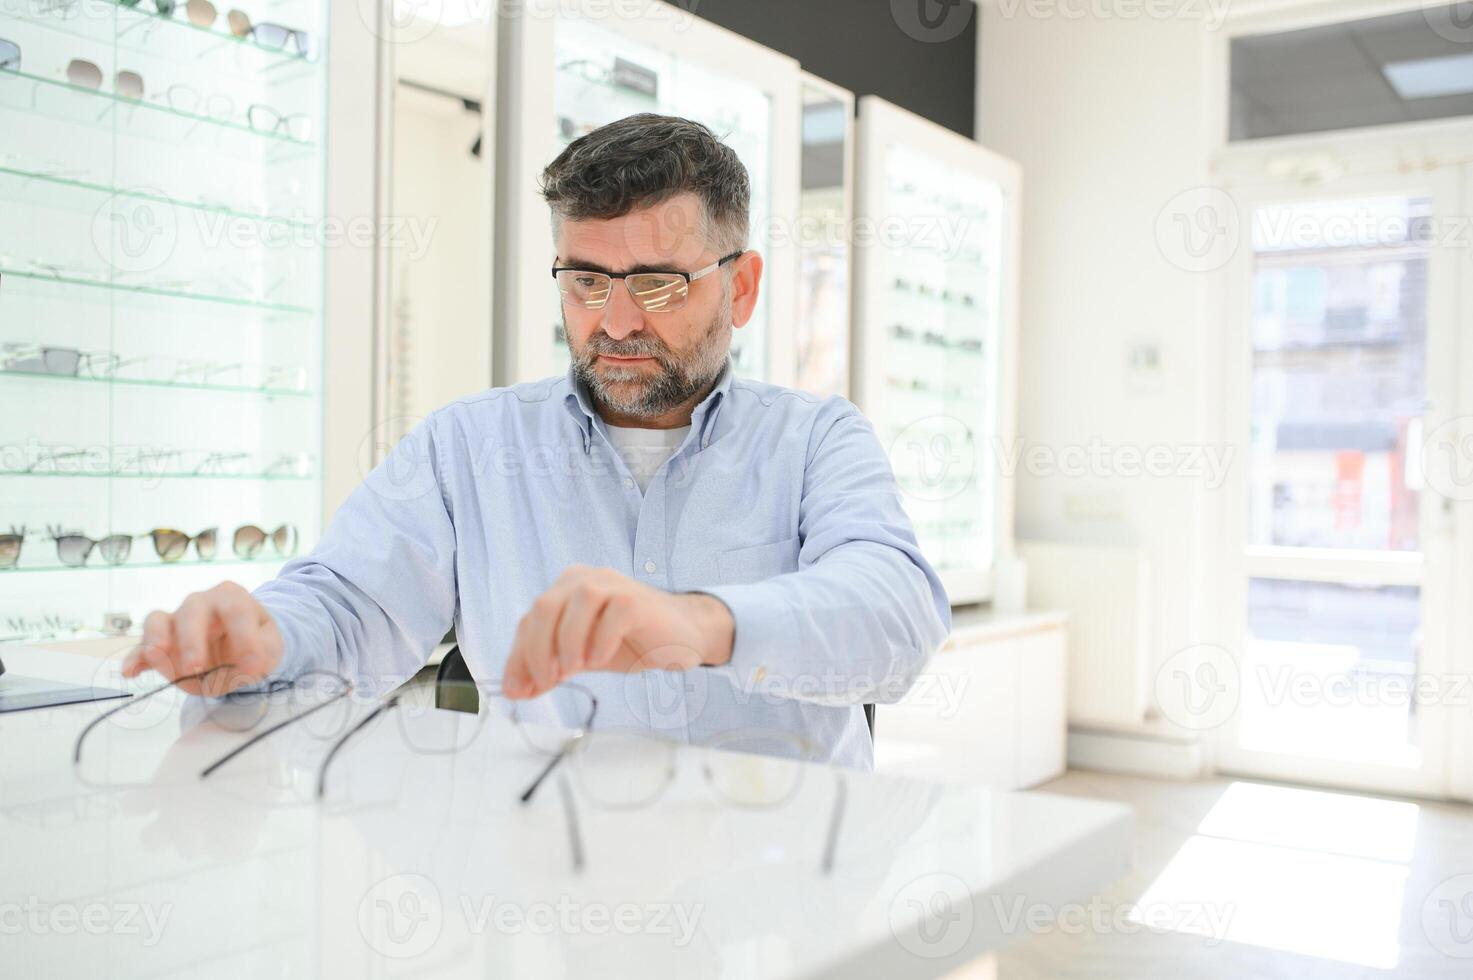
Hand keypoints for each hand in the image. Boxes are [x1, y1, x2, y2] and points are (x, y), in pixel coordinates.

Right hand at [121, 582, 283, 695]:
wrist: (241, 650)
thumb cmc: (256, 642)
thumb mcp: (270, 647)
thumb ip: (263, 653)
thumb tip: (250, 665)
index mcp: (232, 598)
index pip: (236, 609)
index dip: (244, 637)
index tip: (253, 665)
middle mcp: (201, 603)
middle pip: (192, 612)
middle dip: (192, 639)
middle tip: (195, 667)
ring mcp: (176, 621)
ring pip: (158, 620)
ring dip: (155, 639)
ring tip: (155, 656)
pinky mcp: (159, 643)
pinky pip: (141, 647)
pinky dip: (134, 658)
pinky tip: (131, 672)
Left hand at [502, 565, 733, 698]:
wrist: (680, 635)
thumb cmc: (628, 641)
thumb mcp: (580, 658)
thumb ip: (548, 669)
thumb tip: (515, 690)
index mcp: (563, 590)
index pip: (528, 621)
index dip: (518, 657)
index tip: (518, 691)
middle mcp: (583, 580)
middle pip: (544, 607)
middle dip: (537, 650)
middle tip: (547, 682)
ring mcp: (612, 585)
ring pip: (576, 603)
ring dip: (567, 641)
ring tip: (574, 669)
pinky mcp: (637, 600)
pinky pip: (614, 613)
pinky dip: (601, 639)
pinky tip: (600, 659)